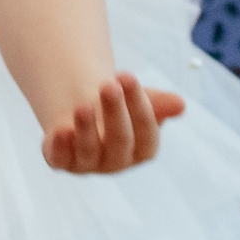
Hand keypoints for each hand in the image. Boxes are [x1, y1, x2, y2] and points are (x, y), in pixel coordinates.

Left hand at [42, 72, 183, 174]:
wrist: (82, 114)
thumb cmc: (118, 108)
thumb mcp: (137, 100)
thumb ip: (159, 104)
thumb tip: (180, 104)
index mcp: (143, 149)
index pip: (146, 130)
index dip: (138, 104)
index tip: (127, 75)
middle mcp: (119, 161)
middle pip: (120, 139)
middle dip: (115, 112)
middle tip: (109, 85)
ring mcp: (90, 164)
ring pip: (89, 150)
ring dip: (86, 128)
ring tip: (83, 105)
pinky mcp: (62, 162)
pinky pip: (60, 159)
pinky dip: (60, 146)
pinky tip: (59, 130)